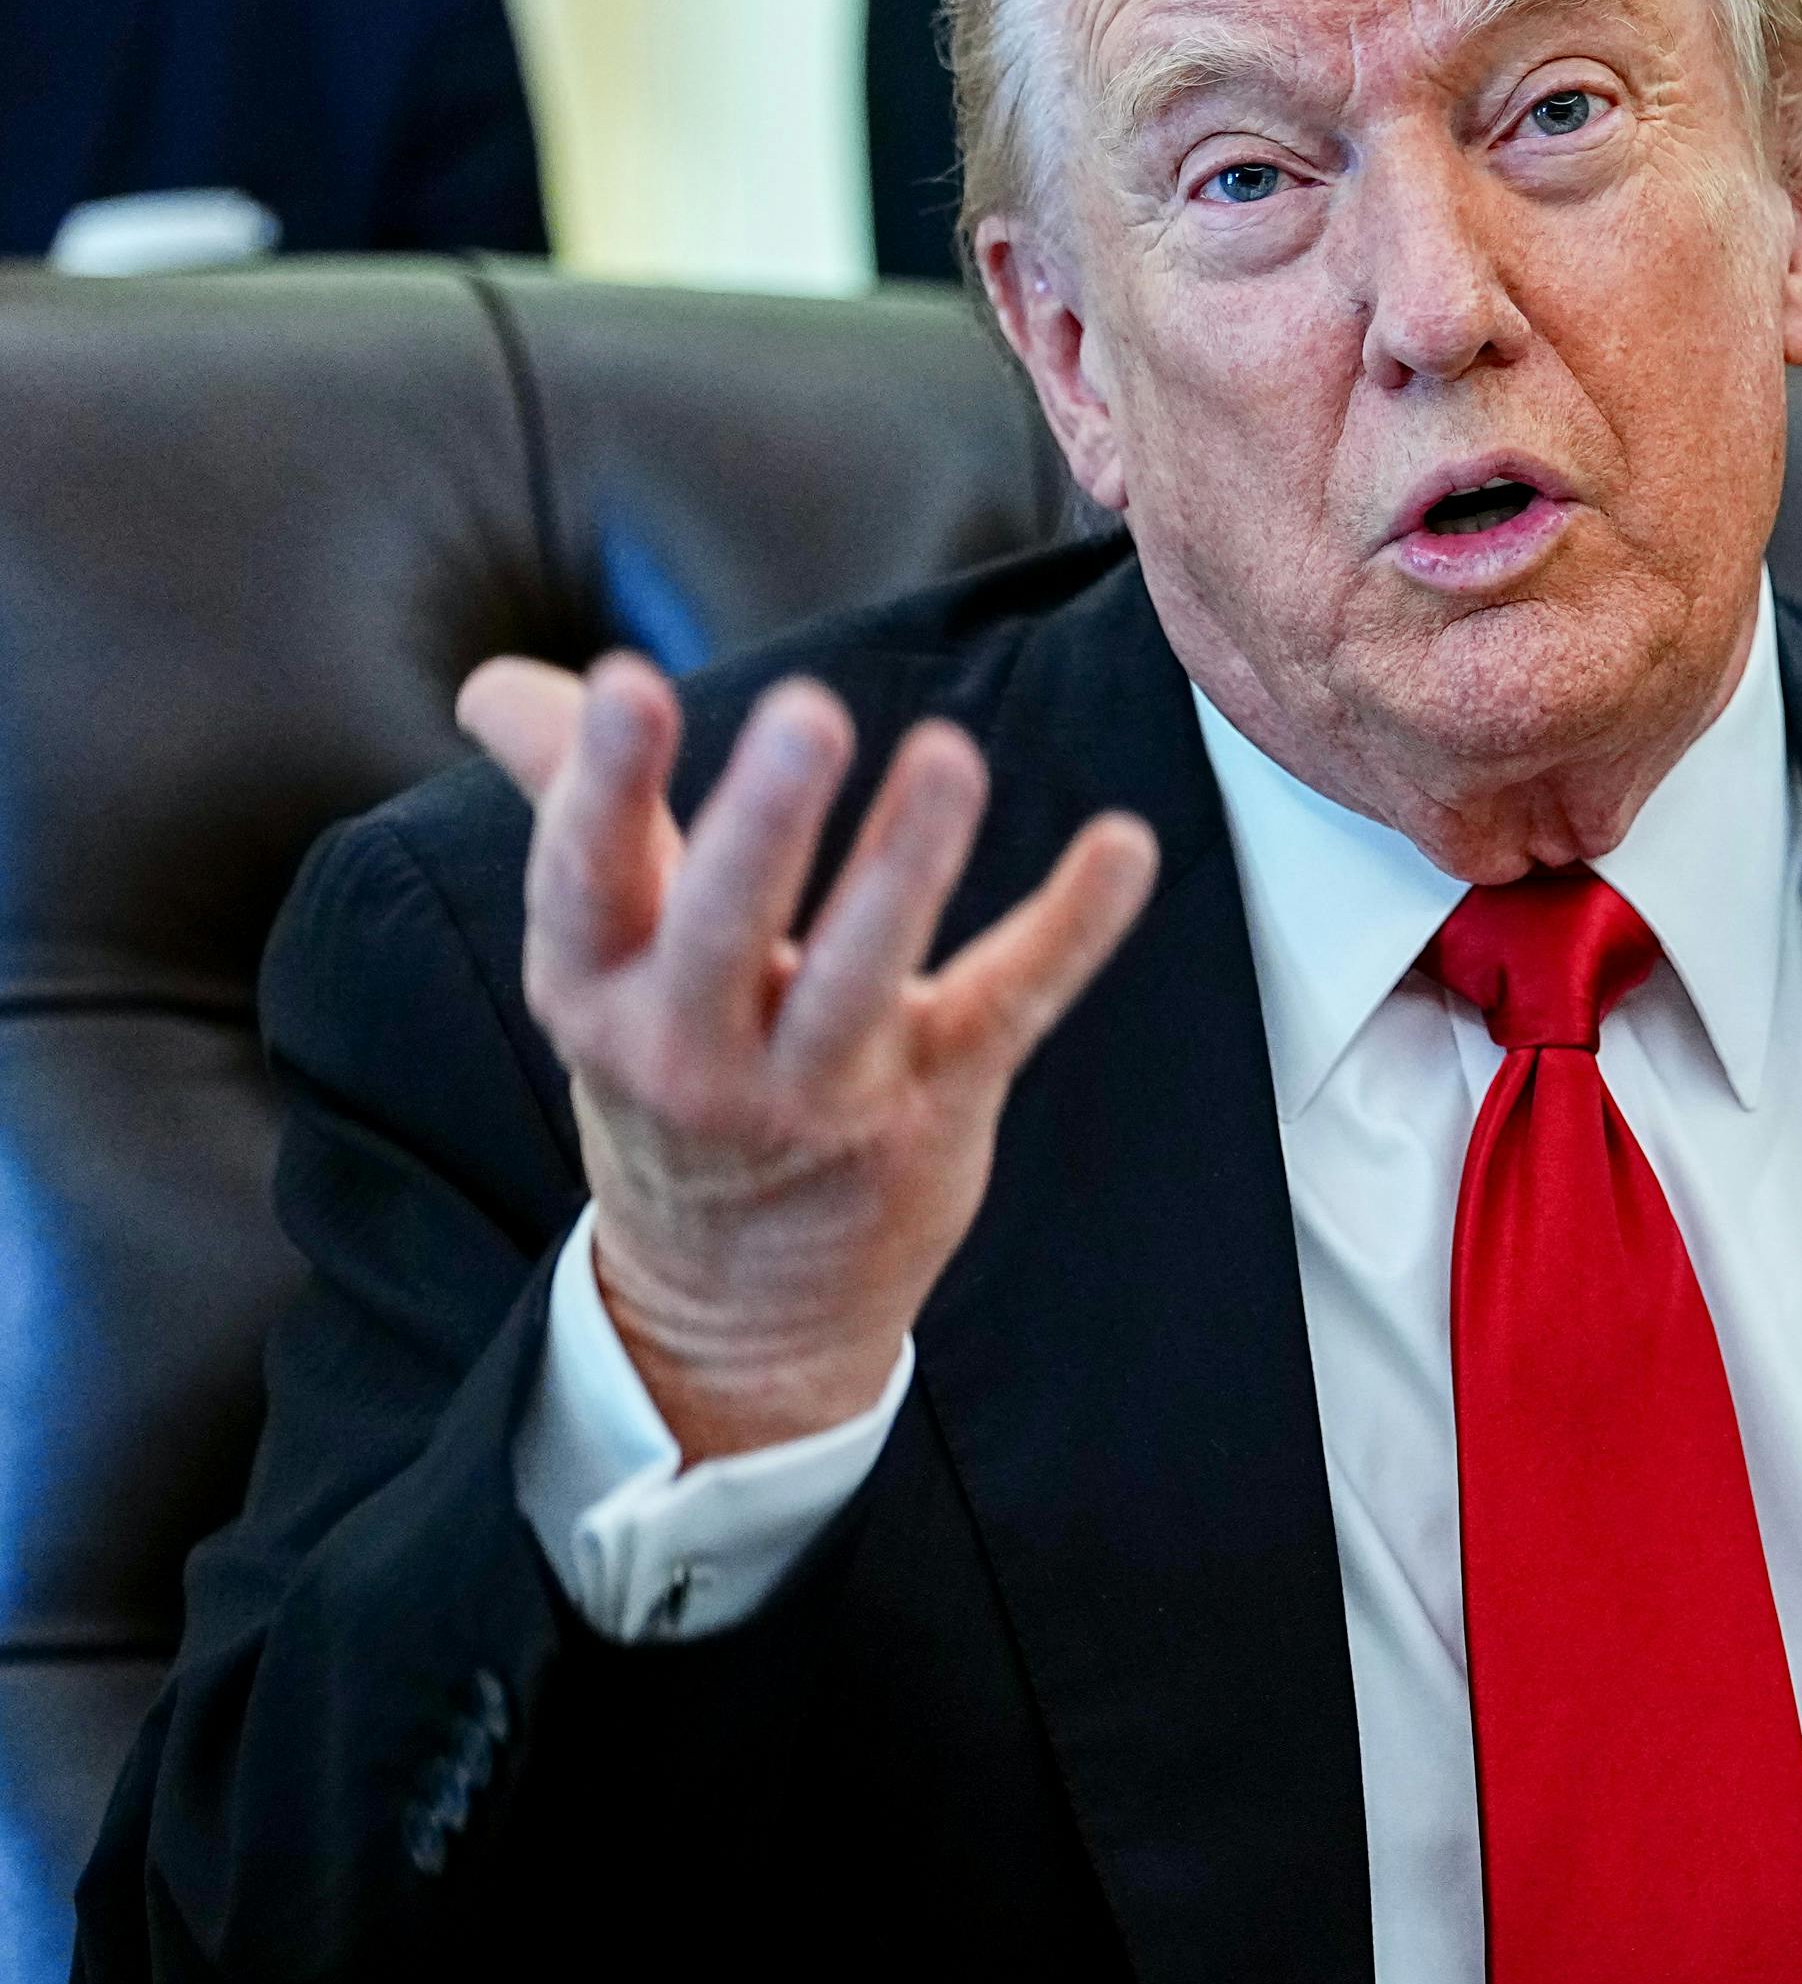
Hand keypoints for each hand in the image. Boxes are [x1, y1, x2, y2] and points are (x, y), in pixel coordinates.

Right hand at [459, 653, 1157, 1460]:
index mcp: (598, 989)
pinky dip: (1072, 926)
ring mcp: (819, 1087)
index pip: (587, 880)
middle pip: (722, 930)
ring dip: (905, 866)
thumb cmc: (674, 1073)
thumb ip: (575, 801)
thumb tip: (495, 684)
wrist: (736, 1300)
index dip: (600, 785)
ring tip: (948, 760)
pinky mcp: (933, 1104)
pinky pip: (1006, 1004)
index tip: (627, 684)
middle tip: (810, 716)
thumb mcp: (606, 959)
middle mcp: (692, 1048)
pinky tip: (1125, 847)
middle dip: (764, 824)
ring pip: (859, 975)